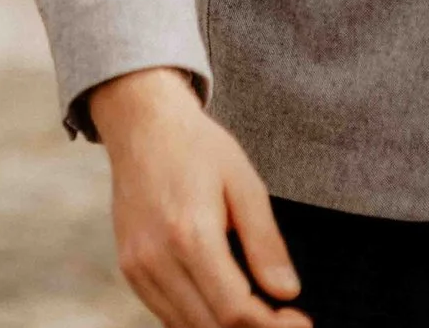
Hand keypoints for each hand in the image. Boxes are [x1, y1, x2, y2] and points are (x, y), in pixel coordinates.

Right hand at [91, 68, 309, 327]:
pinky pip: (166, 313)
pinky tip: (222, 299)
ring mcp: (137, 265)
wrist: (139, 122)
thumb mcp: (244, 183)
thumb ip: (266, 242)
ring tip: (257, 310)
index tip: (300, 319)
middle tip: (284, 318)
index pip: (234, 312)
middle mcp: (156, 258)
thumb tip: (287, 293)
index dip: (274, 327)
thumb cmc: (196, 146)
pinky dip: (198, 319)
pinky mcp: (128, 267)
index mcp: (189, 235)